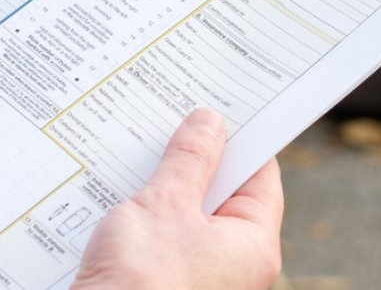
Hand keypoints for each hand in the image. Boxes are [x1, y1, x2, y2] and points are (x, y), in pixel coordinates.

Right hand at [72, 109, 283, 289]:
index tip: (220, 107)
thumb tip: (209, 123)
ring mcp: (198, 277)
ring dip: (164, 185)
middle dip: (195, 159)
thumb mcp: (166, 204)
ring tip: (141, 152)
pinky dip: (145, 213)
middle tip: (174, 120)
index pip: (260, 177)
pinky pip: (162, 237)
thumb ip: (190, 160)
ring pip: (187, 215)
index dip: (241, 139)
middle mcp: (233, 266)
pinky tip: (120, 191)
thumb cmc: (142, 283)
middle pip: (222, 194)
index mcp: (253, 246)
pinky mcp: (163, 282)